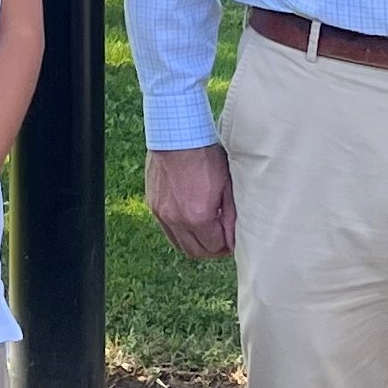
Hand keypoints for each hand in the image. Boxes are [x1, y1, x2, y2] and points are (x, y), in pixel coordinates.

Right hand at [147, 145, 237, 260]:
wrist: (177, 135)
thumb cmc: (206, 156)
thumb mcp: (226, 185)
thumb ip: (231, 216)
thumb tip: (234, 239)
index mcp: (197, 216)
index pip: (214, 247)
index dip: (226, 247)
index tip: (232, 240)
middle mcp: (176, 219)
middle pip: (195, 251)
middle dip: (211, 250)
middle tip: (222, 240)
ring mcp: (161, 213)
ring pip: (179, 244)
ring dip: (195, 243)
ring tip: (207, 231)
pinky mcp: (153, 205)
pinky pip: (167, 229)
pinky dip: (180, 231)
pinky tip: (191, 218)